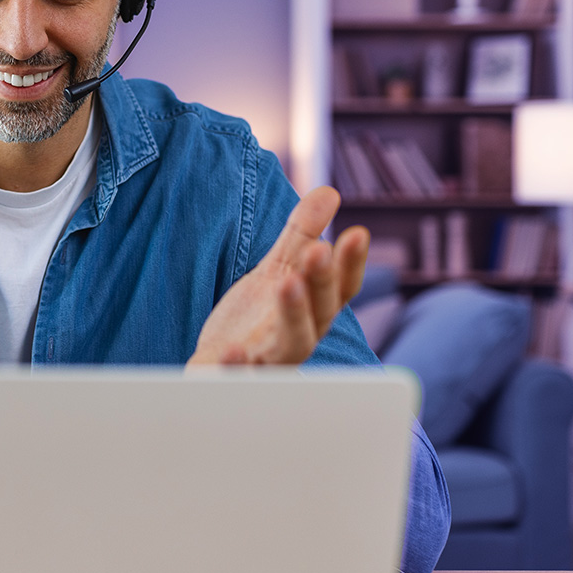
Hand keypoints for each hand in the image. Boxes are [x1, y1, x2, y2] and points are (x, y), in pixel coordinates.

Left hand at [189, 186, 368, 366]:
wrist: (214, 369)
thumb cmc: (254, 323)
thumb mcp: (277, 271)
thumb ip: (301, 235)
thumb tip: (330, 191)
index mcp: (312, 312)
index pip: (339, 288)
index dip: (350, 264)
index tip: (357, 233)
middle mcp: (298, 338)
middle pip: (319, 313)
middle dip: (321, 281)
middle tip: (319, 250)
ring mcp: (269, 362)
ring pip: (291, 344)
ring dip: (293, 315)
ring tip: (287, 282)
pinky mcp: (236, 381)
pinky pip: (241, 378)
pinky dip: (238, 367)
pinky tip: (232, 351)